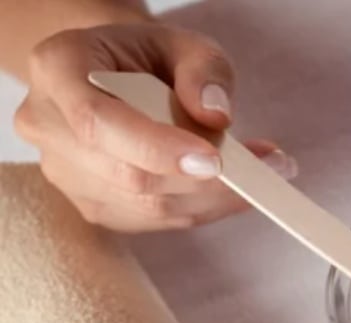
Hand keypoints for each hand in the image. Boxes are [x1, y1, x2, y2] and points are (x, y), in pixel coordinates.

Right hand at [12, 23, 296, 231]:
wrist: (121, 76)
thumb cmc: (150, 57)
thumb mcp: (185, 43)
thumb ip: (205, 71)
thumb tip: (216, 114)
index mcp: (58, 69)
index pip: (98, 120)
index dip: (155, 147)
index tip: (214, 160)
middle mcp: (46, 124)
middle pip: (126, 173)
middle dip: (205, 180)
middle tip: (273, 167)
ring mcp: (64, 171)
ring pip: (144, 205)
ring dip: (213, 198)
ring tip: (266, 174)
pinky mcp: (91, 204)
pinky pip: (153, 220)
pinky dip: (202, 209)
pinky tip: (233, 189)